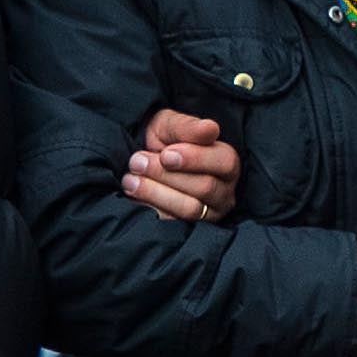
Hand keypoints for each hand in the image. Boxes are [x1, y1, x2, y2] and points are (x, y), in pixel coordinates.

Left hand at [124, 106, 241, 222]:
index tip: (166, 154)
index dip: (195, 158)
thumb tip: (210, 129)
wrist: (138, 164)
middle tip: (137, 162)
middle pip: (205, 187)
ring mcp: (208, 215)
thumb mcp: (169, 126)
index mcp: (225, 162)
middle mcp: (223, 192)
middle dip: (166, 174)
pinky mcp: (188, 230)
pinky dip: (150, 208)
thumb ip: (188, 127)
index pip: (225, 162)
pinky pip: (172, 224)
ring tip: (131, 179)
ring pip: (190, 208)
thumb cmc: (161, 142)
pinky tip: (134, 196)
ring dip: (155, 192)